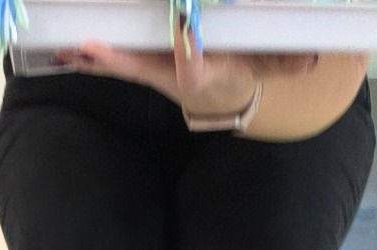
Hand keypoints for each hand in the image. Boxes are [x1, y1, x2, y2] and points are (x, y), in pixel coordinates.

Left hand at [75, 32, 316, 117]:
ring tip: (64, 46)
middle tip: (88, 47)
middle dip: (116, 58)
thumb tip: (314, 59)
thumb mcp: (266, 66)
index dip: (189, 50)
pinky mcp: (141, 66)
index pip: (194, 66)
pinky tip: (63, 47)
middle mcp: (171, 77)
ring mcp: (152, 73)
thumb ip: (287, 61)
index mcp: (204, 77)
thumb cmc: (242, 70)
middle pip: (142, 68)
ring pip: (120, 65)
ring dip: (92, 56)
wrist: (221, 91)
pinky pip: (113, 60)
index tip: (186, 30)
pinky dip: (90, 54)